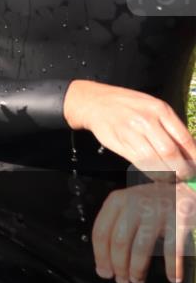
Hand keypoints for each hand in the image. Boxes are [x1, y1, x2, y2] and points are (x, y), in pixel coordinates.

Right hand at [64, 80, 195, 180]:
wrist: (96, 103)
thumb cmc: (128, 106)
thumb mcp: (152, 108)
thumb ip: (169, 127)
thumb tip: (189, 152)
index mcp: (160, 110)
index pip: (184, 138)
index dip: (194, 157)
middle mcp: (146, 120)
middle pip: (170, 152)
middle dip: (182, 169)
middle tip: (187, 177)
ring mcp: (131, 132)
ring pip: (155, 160)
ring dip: (168, 174)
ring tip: (174, 179)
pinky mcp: (119, 143)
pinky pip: (140, 163)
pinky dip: (152, 173)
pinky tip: (158, 175)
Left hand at [92, 181, 195, 282]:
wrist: (184, 188)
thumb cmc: (151, 203)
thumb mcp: (127, 206)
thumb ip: (115, 228)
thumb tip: (105, 265)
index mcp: (117, 201)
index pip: (101, 232)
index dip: (101, 256)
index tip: (104, 272)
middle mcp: (134, 204)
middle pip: (119, 242)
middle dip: (119, 266)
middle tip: (122, 281)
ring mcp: (157, 211)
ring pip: (141, 248)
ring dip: (137, 269)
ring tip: (137, 280)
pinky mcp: (179, 218)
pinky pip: (172, 249)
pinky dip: (172, 267)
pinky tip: (172, 278)